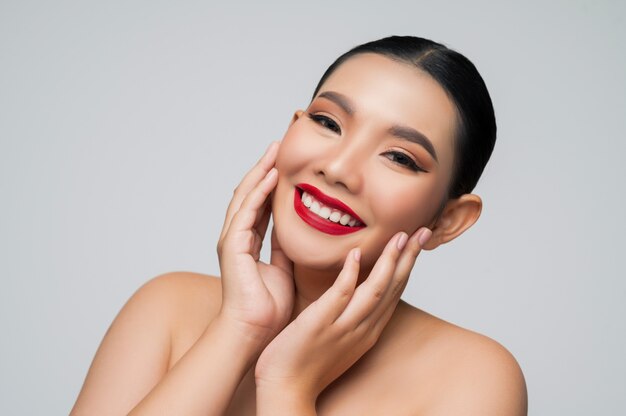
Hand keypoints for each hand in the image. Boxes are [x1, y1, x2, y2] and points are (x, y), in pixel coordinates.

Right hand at [216, 141, 294, 345]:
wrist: (253, 332)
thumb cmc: (266, 308)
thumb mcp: (283, 269)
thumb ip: (285, 250)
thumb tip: (296, 235)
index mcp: (248, 243)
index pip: (260, 204)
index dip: (270, 183)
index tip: (284, 164)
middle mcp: (237, 237)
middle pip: (249, 194)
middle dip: (263, 169)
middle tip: (277, 146)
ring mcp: (232, 240)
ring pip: (245, 197)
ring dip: (259, 172)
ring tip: (273, 151)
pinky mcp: (232, 246)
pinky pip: (246, 212)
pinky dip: (258, 192)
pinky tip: (270, 175)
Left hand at [254, 227, 431, 400]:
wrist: (286, 389)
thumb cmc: (307, 361)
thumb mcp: (339, 337)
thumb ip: (349, 313)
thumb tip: (353, 288)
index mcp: (368, 329)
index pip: (394, 292)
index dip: (407, 265)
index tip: (415, 242)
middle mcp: (363, 328)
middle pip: (393, 288)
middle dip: (409, 258)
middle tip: (424, 232)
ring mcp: (344, 326)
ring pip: (375, 290)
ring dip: (390, 262)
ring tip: (400, 237)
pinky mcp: (321, 324)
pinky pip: (340, 295)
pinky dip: (351, 274)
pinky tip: (356, 255)